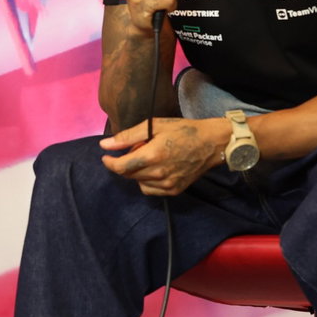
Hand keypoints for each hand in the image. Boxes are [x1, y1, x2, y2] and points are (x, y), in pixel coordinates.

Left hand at [100, 116, 226, 196]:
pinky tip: (156, 169)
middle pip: (128, 175)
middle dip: (126, 163)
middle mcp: (158, 173)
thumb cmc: (183, 130)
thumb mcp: (154, 126)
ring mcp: (167, 184)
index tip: (106, 156)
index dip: (109, 162)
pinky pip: (150, 189)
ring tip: (151, 157)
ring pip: (138, 182)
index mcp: (152, 155)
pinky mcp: (174, 190)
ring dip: (137, 172)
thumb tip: (105, 145)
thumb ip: (128, 136)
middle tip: (138, 149)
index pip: (120, 167)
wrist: (211, 143)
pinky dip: (147, 181)